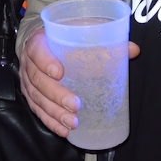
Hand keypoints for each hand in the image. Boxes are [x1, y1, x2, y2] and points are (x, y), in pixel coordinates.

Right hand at [21, 31, 139, 137]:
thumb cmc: (60, 38)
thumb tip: (133, 50)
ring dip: (54, 112)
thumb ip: (103, 38)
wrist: (38, 42)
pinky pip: (36, 110)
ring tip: (72, 122)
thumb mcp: (77, 31)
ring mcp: (27, 80)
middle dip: (56, 95)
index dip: (45, 61)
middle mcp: (28, 62)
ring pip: (36, 98)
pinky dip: (49, 121)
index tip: (60, 72)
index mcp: (38, 42)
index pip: (37, 50)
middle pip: (38, 80)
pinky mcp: (30, 94)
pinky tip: (62, 130)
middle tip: (75, 105)